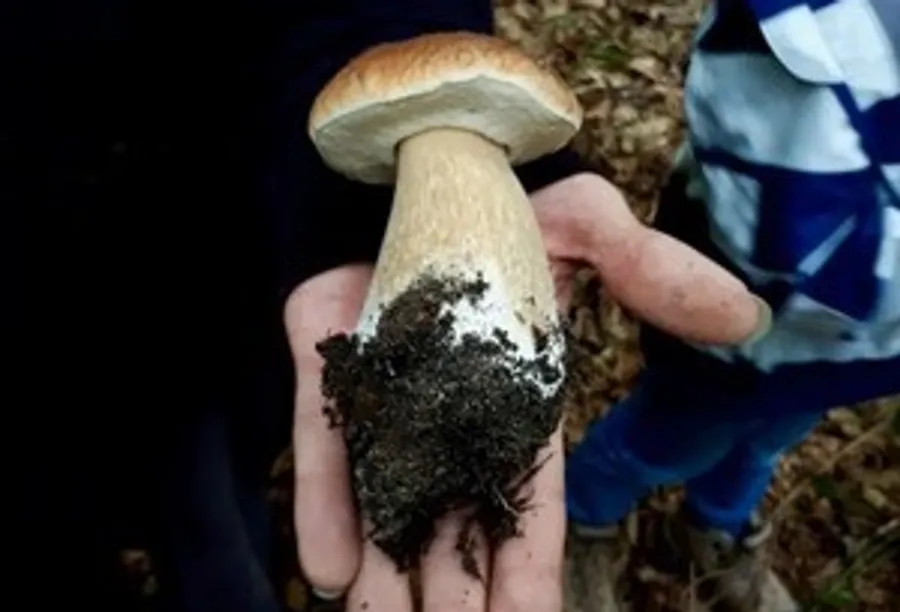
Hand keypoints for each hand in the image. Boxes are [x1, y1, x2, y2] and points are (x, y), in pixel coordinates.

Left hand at [284, 173, 766, 610]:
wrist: (428, 156)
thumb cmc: (514, 193)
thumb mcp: (592, 228)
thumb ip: (655, 274)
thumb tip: (745, 317)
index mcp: (516, 402)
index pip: (528, 507)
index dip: (528, 572)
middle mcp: (452, 413)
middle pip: (455, 525)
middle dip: (454, 596)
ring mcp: (389, 394)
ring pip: (389, 503)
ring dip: (386, 578)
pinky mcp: (331, 363)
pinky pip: (326, 444)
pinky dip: (326, 505)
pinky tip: (330, 570)